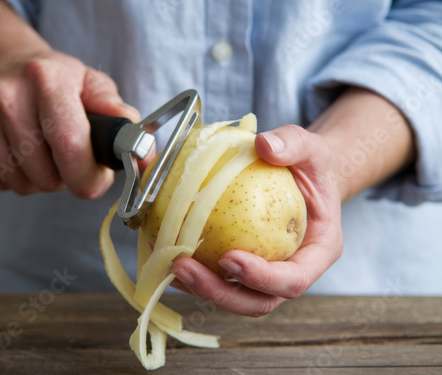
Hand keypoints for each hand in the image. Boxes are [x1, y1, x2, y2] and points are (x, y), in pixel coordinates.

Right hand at [0, 48, 140, 197]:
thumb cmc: (54, 79)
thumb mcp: (92, 85)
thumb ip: (119, 116)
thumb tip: (143, 152)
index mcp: (48, 79)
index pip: (71, 146)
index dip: (89, 177)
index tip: (95, 180)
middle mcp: (8, 94)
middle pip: (47, 175)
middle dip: (66, 177)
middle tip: (67, 157)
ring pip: (22, 184)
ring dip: (40, 179)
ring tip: (43, 152)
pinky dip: (14, 178)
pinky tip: (19, 153)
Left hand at [170, 125, 342, 316]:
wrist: (305, 176)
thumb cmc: (312, 167)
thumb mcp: (312, 148)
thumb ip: (293, 144)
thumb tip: (263, 145)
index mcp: (316, 252)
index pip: (293, 280)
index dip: (262, 278)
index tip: (230, 258)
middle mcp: (290, 270)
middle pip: (256, 301)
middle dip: (218, 292)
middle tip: (183, 266)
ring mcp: (264, 272)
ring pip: (231, 295)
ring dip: (197, 286)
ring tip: (168, 262)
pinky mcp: (241, 264)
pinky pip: (216, 276)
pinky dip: (191, 271)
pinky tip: (166, 252)